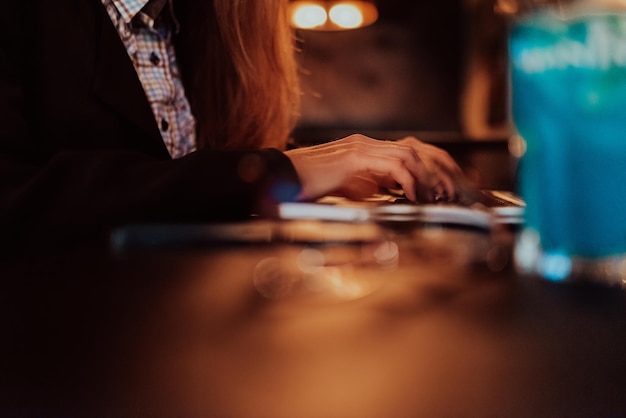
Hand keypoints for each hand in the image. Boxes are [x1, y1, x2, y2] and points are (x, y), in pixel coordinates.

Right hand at [284, 134, 466, 201]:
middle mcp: (366, 143)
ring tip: (431, 198)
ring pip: (409, 154)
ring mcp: (360, 147)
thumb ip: (367, 186)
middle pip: (415, 149)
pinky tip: (412, 197)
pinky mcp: (354, 156)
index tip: (436, 192)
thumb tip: (389, 195)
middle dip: (434, 172)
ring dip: (425, 178)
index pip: (407, 153)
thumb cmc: (308, 185)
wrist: (282, 178)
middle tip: (443, 196)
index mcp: (365, 149)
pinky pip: (394, 165)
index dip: (426, 171)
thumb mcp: (345, 187)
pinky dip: (409, 181)